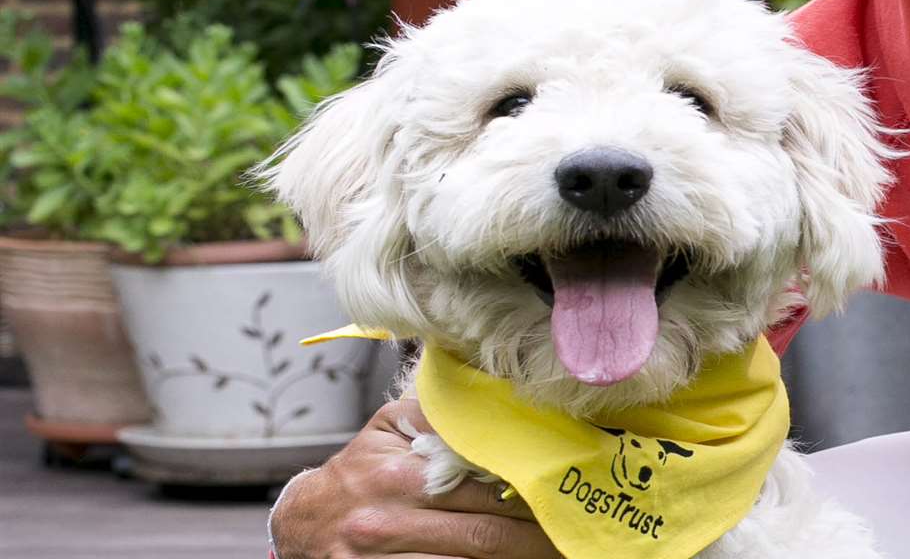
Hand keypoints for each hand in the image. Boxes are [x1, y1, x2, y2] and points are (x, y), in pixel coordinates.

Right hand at [270, 399, 562, 558]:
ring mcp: (381, 558)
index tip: (560, 493)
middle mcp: (389, 521)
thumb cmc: (359, 471)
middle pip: (484, 535)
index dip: (528, 494)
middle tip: (569, 530)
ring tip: (551, 551)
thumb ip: (438, 417)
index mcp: (399, 476)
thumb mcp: (388, 430)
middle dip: (533, 535)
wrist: (303, 522)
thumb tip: (496, 403)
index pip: (482, 487)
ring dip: (515, 558)